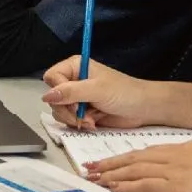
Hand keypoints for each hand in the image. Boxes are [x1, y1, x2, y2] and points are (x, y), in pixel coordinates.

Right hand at [41, 57, 166, 130]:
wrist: (144, 109)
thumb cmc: (126, 93)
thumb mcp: (98, 90)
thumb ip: (71, 92)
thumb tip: (47, 96)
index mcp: (75, 67)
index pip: (52, 78)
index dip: (59, 92)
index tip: (75, 103)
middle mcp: (73, 81)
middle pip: (52, 97)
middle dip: (67, 110)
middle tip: (83, 115)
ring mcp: (77, 98)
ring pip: (58, 111)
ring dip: (73, 119)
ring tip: (90, 121)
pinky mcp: (82, 112)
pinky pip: (68, 120)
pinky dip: (78, 125)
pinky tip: (92, 124)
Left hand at [84, 143, 191, 191]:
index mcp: (186, 149)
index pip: (148, 152)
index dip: (127, 157)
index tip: (112, 161)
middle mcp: (176, 156)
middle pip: (135, 158)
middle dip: (110, 164)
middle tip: (90, 168)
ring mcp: (176, 171)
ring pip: (134, 170)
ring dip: (111, 175)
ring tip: (94, 178)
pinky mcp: (178, 188)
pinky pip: (145, 186)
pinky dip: (126, 186)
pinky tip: (113, 189)